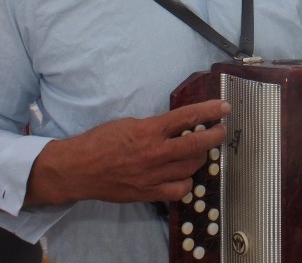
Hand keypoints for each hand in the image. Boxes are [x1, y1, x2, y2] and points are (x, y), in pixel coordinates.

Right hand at [25, 99, 230, 206]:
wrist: (78, 169)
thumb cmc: (99, 142)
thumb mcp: (129, 123)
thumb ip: (155, 126)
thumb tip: (179, 124)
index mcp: (149, 130)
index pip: (188, 117)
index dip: (210, 111)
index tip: (224, 108)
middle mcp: (154, 153)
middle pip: (197, 144)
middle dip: (215, 136)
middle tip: (221, 131)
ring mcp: (152, 175)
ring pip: (191, 167)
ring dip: (201, 157)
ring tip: (201, 150)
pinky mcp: (148, 193)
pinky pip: (178, 190)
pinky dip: (186, 182)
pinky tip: (185, 175)